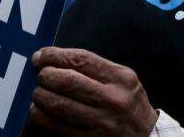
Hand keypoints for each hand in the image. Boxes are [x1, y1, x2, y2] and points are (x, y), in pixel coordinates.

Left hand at [28, 47, 158, 136]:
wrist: (144, 135)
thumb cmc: (128, 102)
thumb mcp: (123, 78)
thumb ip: (94, 68)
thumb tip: (55, 59)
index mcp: (120, 78)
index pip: (81, 60)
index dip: (56, 55)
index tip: (41, 56)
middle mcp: (112, 99)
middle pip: (68, 81)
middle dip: (46, 75)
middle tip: (40, 75)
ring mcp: (100, 121)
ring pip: (59, 105)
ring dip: (41, 95)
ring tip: (39, 92)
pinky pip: (56, 126)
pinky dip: (41, 116)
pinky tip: (38, 109)